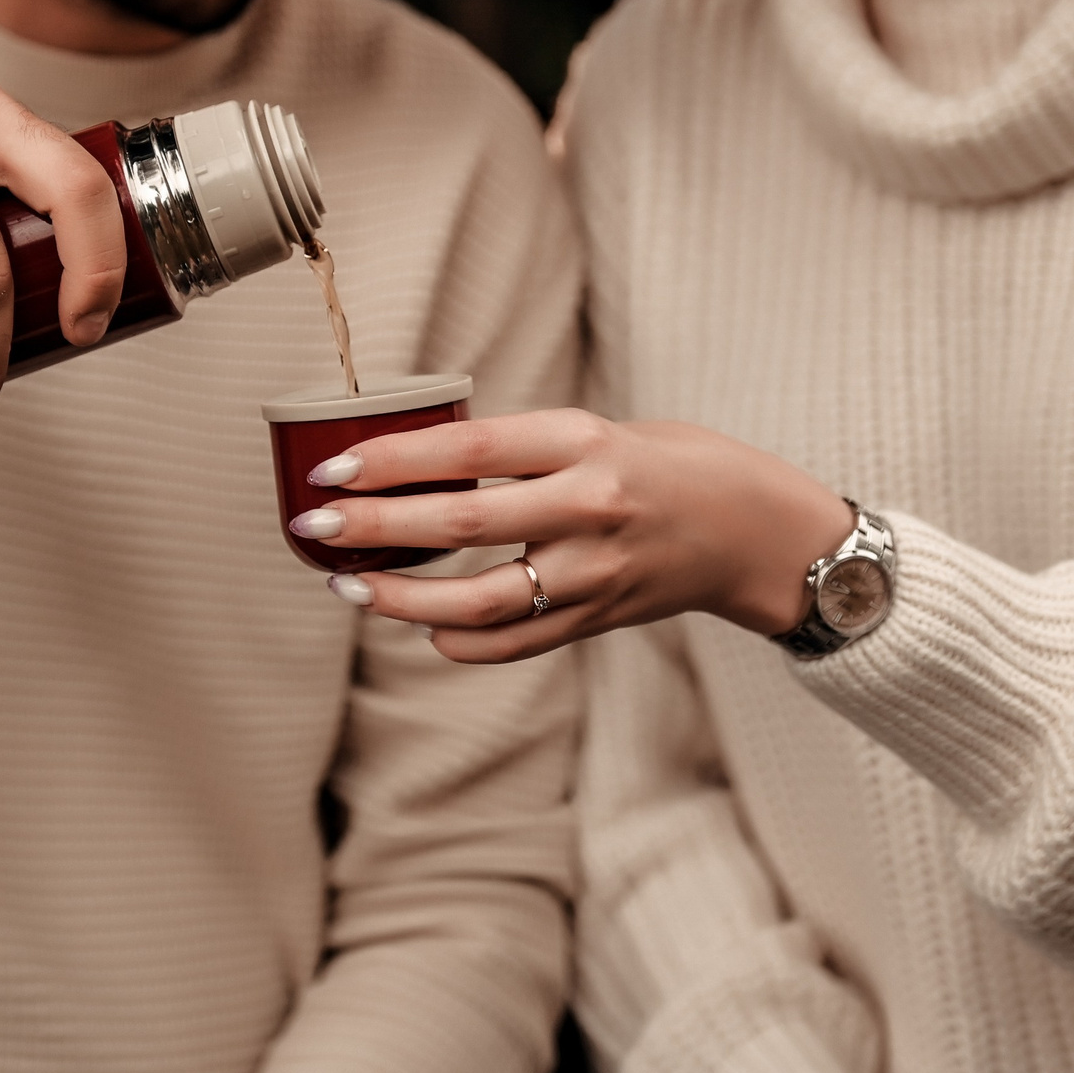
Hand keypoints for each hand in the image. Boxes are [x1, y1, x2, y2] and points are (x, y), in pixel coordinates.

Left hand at [292, 410, 853, 661]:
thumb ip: (522, 450)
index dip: (393, 460)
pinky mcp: (598, 619)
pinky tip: (421, 627)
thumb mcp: (600, 429)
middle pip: (460, 524)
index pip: (468, 449)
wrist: (758, 530)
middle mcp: (588, 508)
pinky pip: (512, 643)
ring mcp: (594, 573)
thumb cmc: (671, 463)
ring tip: (348, 587)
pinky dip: (457, 641)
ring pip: (477, 600)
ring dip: (399, 600)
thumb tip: (421, 462)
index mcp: (585, 442)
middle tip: (315, 527)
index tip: (333, 467)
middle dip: (374, 527)